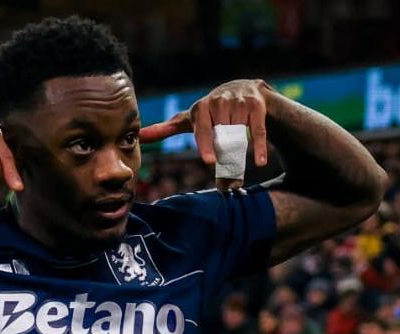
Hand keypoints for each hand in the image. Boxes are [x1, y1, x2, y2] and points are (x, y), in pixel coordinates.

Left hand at [139, 79, 271, 190]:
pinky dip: (259, 147)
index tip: (209, 162)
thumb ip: (166, 129)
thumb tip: (140, 137)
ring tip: (240, 166)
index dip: (206, 145)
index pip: (202, 130)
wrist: (246, 90)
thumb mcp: (190, 118)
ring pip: (240, 135)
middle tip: (228, 176)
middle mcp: (218, 102)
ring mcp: (238, 102)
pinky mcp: (256, 105)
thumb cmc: (212, 111)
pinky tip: (259, 162)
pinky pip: (257, 130)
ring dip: (241, 154)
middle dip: (226, 157)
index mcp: (200, 108)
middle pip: (223, 137)